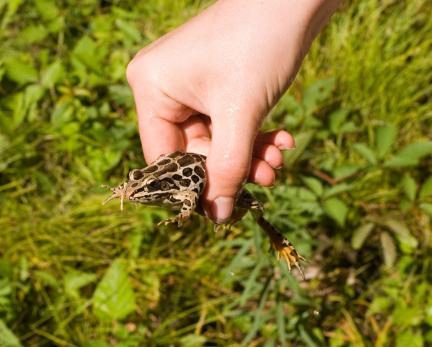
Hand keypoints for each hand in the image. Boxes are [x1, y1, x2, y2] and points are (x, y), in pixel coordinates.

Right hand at [126, 0, 339, 222]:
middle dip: (234, 167)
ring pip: (215, 141)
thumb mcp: (241, 114)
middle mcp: (162, 87)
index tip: (225, 208)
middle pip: (193, 151)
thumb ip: (229, 169)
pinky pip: (227, 123)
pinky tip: (281, 139)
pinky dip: (252, 136)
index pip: (163, 157)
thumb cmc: (260, 44)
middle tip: (269, 179)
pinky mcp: (213, 83)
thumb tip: (218, 217)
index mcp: (150, 88)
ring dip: (248, 155)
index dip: (194, 185)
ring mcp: (188, 84)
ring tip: (279, 161)